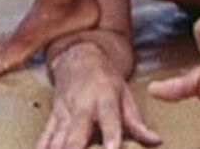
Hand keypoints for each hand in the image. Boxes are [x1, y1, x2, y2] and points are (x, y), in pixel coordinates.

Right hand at [38, 42, 160, 148]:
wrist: (78, 58)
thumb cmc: (106, 79)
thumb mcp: (125, 94)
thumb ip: (136, 122)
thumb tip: (156, 141)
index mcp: (104, 98)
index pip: (109, 119)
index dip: (111, 136)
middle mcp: (81, 107)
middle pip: (75, 138)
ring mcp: (63, 115)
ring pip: (56, 143)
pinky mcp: (51, 120)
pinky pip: (43, 141)